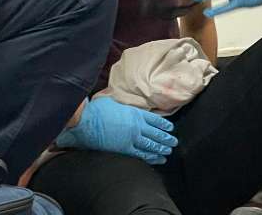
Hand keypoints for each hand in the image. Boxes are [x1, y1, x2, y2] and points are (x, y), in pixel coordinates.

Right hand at [55, 97, 177, 164]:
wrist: (88, 122)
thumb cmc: (97, 110)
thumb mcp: (112, 101)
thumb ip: (121, 105)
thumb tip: (119, 105)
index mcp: (135, 113)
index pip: (155, 119)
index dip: (164, 125)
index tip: (170, 128)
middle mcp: (137, 126)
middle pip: (156, 133)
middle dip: (166, 139)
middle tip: (174, 142)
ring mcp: (132, 138)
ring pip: (152, 145)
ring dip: (161, 149)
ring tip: (168, 152)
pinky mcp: (125, 148)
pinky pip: (141, 154)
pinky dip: (151, 157)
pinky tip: (157, 159)